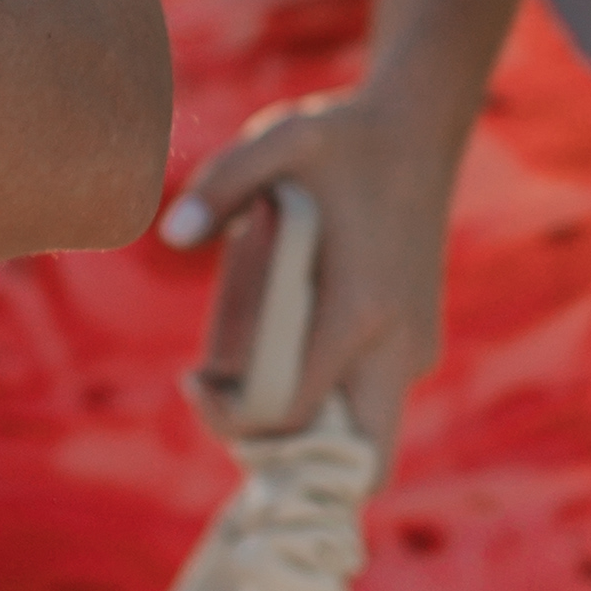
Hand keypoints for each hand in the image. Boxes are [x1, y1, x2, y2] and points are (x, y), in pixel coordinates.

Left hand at [162, 93, 455, 461]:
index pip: (296, 414)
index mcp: (359, 311)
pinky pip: (373, 406)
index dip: (234, 421)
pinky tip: (284, 357)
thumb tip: (170, 234)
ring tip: (247, 382)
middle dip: (285, 458)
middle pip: (357, 462)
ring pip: (369, 441)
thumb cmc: (341, 138)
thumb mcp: (278, 138)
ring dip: (309, 436)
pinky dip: (331, 408)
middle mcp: (397, 345)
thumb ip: (222, 182)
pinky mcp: (419, 345)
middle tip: (230, 408)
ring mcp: (416, 350)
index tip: (194, 382)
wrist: (419, 128)